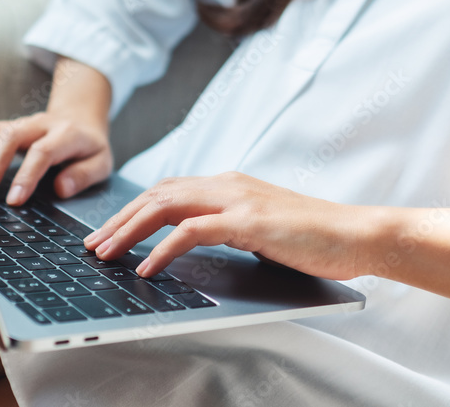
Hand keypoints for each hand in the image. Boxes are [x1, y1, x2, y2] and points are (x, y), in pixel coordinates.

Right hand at [0, 111, 112, 204]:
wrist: (80, 118)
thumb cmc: (89, 147)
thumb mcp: (102, 162)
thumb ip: (84, 175)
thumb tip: (60, 189)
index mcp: (66, 134)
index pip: (41, 152)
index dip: (26, 176)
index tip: (14, 201)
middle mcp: (39, 125)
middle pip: (9, 137)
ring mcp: (20, 123)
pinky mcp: (6, 127)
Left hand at [82, 171, 367, 279]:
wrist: (357, 234)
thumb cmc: (313, 237)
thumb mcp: (260, 228)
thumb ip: (228, 228)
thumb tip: (194, 242)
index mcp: (228, 184)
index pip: (167, 191)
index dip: (132, 210)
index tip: (108, 231)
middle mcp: (227, 184)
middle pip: (157, 194)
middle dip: (119, 219)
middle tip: (92, 243)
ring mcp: (237, 199)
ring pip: (166, 206)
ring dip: (130, 230)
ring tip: (106, 252)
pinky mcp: (248, 221)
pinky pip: (193, 230)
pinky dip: (163, 247)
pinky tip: (146, 265)